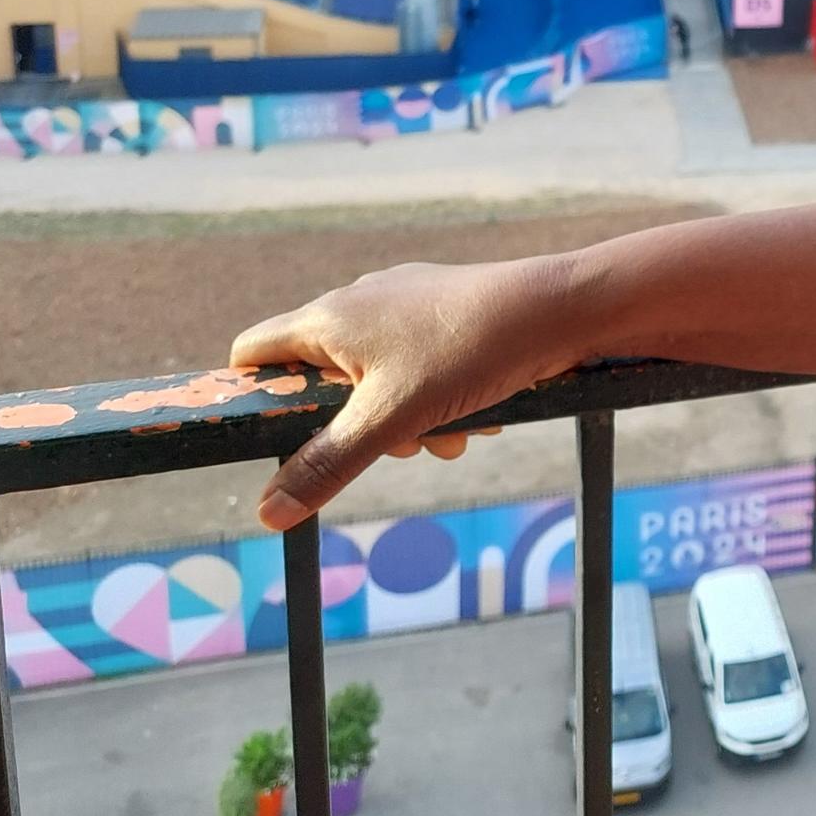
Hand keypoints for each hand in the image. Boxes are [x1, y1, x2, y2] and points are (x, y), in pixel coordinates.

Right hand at [230, 255, 582, 531]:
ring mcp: (404, 307)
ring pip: (379, 387)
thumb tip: (266, 512)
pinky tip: (480, 417)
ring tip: (453, 433)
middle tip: (402, 443)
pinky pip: (421, 373)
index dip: (258, 399)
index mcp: (329, 318)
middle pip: (325, 384)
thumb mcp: (391, 418)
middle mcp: (359, 304)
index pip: (254, 355)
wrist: (561, 309)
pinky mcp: (446, 317)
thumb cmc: (470, 351)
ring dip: (410, 424)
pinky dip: (441, 402)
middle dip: (359, 429)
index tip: (284, 440)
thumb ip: (327, 464)